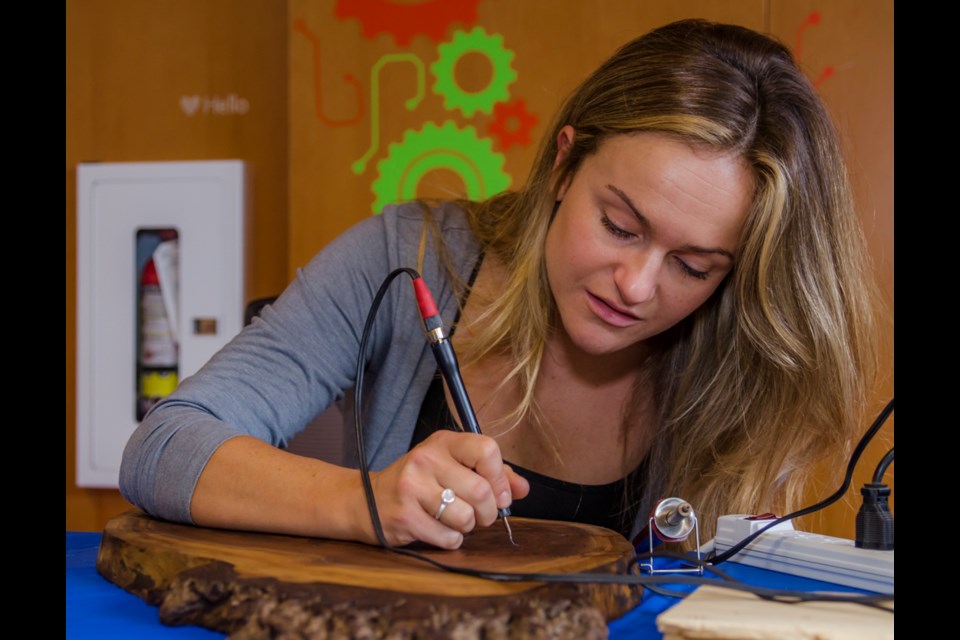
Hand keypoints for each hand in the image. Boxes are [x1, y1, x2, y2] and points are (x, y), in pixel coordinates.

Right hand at [358, 430, 528, 548]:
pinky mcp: (404, 516)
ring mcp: (412, 487)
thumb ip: (492, 475)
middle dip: (488, 513)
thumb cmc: (419, 483)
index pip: (487, 450)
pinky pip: (448, 538)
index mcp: (443, 442)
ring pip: (466, 518)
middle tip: (478, 515)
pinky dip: (450, 540)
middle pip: (481, 491)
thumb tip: (523, 489)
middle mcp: (426, 459)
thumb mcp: (452, 467)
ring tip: (453, 520)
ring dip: (467, 528)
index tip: (499, 494)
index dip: (501, 478)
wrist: (366, 500)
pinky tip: (437, 530)